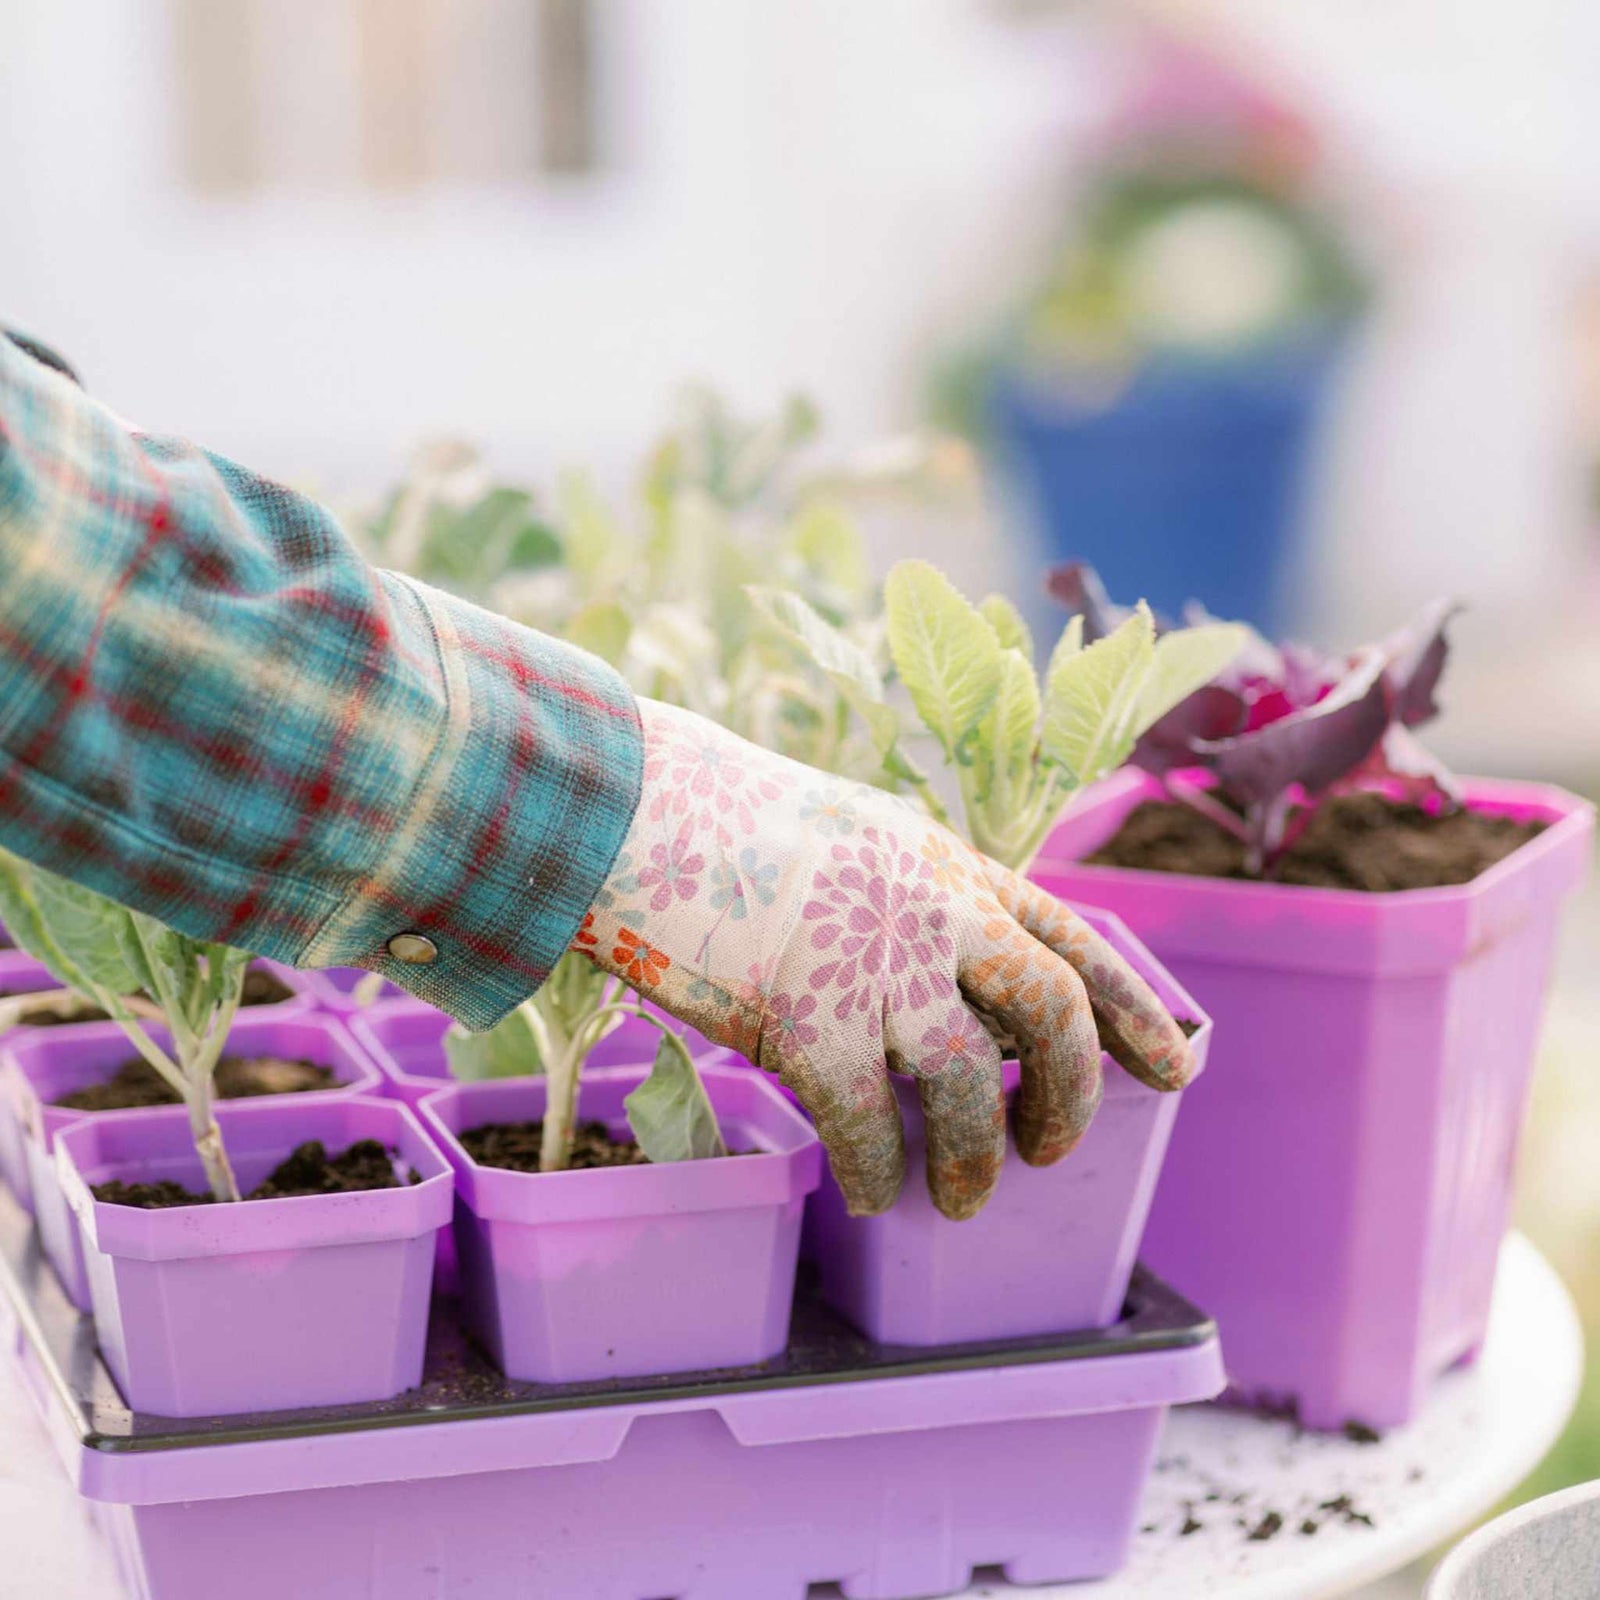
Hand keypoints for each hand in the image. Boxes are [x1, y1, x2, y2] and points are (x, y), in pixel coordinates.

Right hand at [578, 700, 1192, 1218]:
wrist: (646, 808)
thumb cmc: (744, 832)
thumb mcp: (869, 844)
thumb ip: (927, 909)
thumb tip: (965, 1005)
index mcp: (955, 867)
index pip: (1076, 942)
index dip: (1135, 1011)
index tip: (1174, 1068)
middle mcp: (937, 913)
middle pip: (1053, 1016)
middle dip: (1070, 1098)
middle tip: (1052, 1149)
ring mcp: (879, 967)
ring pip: (974, 1084)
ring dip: (978, 1159)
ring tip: (964, 1199)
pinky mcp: (811, 1023)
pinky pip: (872, 1128)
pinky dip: (880, 1174)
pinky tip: (871, 1195)